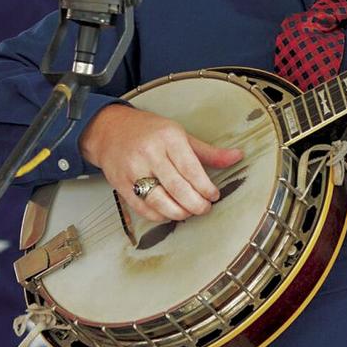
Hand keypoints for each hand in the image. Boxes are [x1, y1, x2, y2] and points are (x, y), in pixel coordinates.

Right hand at [78, 104, 242, 222]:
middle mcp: (149, 153)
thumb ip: (207, 151)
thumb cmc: (148, 131)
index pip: (191, 169)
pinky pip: (143, 208)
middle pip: (177, 188)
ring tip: (189, 212)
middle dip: (196, 204)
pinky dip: (159, 215)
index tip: (214, 195)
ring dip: (179, 213)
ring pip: (159, 201)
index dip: (205, 187)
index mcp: (168, 138)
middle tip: (204, 208)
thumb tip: (237, 156)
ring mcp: (133, 170)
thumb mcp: (180, 134)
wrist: (109, 130)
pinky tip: (169, 213)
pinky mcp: (120, 184)